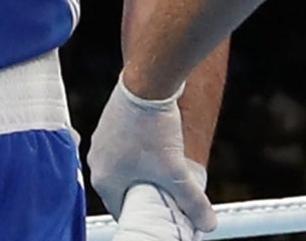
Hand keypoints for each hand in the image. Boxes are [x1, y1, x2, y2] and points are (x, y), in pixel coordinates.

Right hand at [86, 79, 212, 233]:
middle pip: (122, 187)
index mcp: (106, 181)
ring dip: (140, 170)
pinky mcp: (110, 121)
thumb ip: (192, 201)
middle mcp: (97, 162)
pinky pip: (122, 145)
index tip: (161, 212)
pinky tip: (155, 143)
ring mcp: (102, 140)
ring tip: (164, 166)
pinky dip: (137, 149)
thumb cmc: (154, 128)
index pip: (122, 210)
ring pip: (122, 165)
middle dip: (143, 191)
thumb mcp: (175, 171)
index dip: (143, 213)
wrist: (148, 81)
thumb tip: (208, 225)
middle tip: (166, 191)